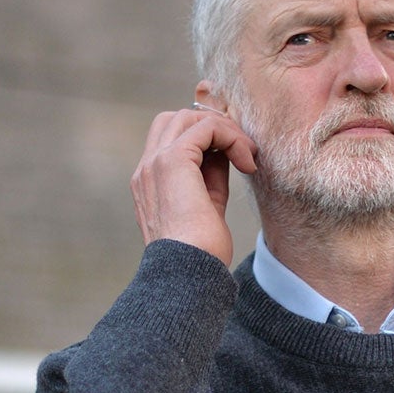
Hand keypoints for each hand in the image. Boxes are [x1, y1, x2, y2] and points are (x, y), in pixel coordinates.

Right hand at [131, 105, 257, 266]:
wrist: (187, 275)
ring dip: (224, 129)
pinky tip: (247, 162)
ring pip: (188, 117)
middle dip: (213, 126)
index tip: (236, 160)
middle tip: (242, 150)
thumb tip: (225, 153)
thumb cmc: (200, 253)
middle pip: (176, 119)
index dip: (207, 139)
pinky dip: (231, 137)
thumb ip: (210, 177)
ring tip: (247, 155)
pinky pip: (206, 128)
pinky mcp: (172, 161)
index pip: (172, 138)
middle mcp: (146, 169)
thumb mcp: (206, 206)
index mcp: (149, 182)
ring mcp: (154, 163)